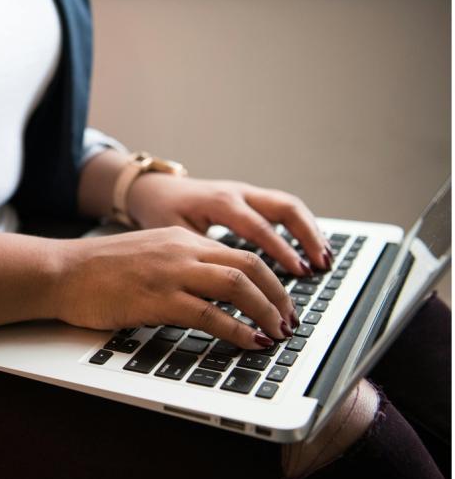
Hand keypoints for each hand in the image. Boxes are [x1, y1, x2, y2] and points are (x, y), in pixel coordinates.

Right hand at [55, 226, 297, 349]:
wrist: (62, 272)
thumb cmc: (98, 270)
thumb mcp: (148, 256)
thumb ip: (180, 266)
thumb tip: (212, 293)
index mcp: (181, 239)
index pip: (241, 254)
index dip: (270, 280)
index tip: (281, 303)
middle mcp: (182, 250)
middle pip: (250, 266)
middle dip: (279, 296)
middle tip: (289, 321)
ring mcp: (170, 274)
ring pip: (237, 286)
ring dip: (266, 311)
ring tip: (278, 333)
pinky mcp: (157, 299)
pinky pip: (210, 314)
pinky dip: (237, 330)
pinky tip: (250, 342)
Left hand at [127, 174, 332, 276]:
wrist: (153, 190)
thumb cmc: (161, 214)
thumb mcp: (175, 236)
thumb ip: (201, 257)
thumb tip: (226, 288)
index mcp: (220, 202)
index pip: (259, 227)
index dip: (281, 251)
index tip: (299, 272)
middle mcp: (238, 193)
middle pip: (285, 208)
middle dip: (307, 237)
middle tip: (322, 265)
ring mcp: (246, 193)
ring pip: (288, 205)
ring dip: (310, 231)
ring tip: (324, 259)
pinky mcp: (249, 197)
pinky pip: (282, 208)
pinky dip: (300, 227)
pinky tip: (310, 248)